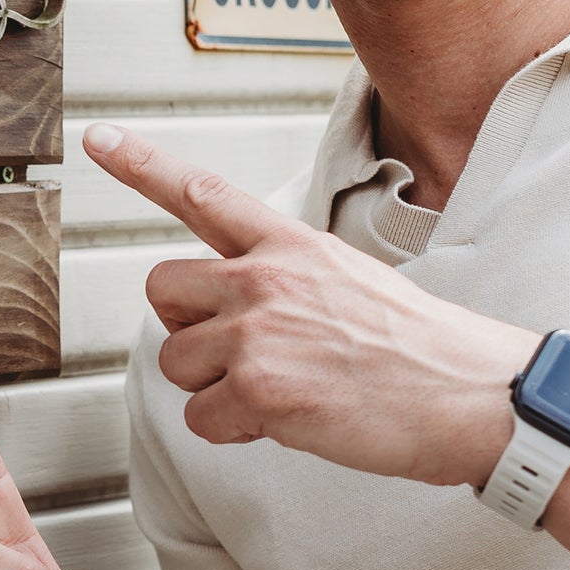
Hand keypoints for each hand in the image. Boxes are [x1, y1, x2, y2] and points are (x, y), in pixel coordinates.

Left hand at [84, 124, 538, 487]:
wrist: (471, 392)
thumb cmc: (417, 345)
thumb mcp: (348, 276)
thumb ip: (282, 277)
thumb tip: (234, 308)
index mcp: (289, 243)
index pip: (201, 192)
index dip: (140, 163)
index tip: (98, 137)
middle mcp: (264, 277)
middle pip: (162, 288)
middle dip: (187, 325)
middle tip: (237, 350)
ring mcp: (257, 332)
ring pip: (176, 360)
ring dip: (214, 386)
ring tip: (280, 390)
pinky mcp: (259, 391)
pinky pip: (201, 417)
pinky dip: (235, 431)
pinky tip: (287, 422)